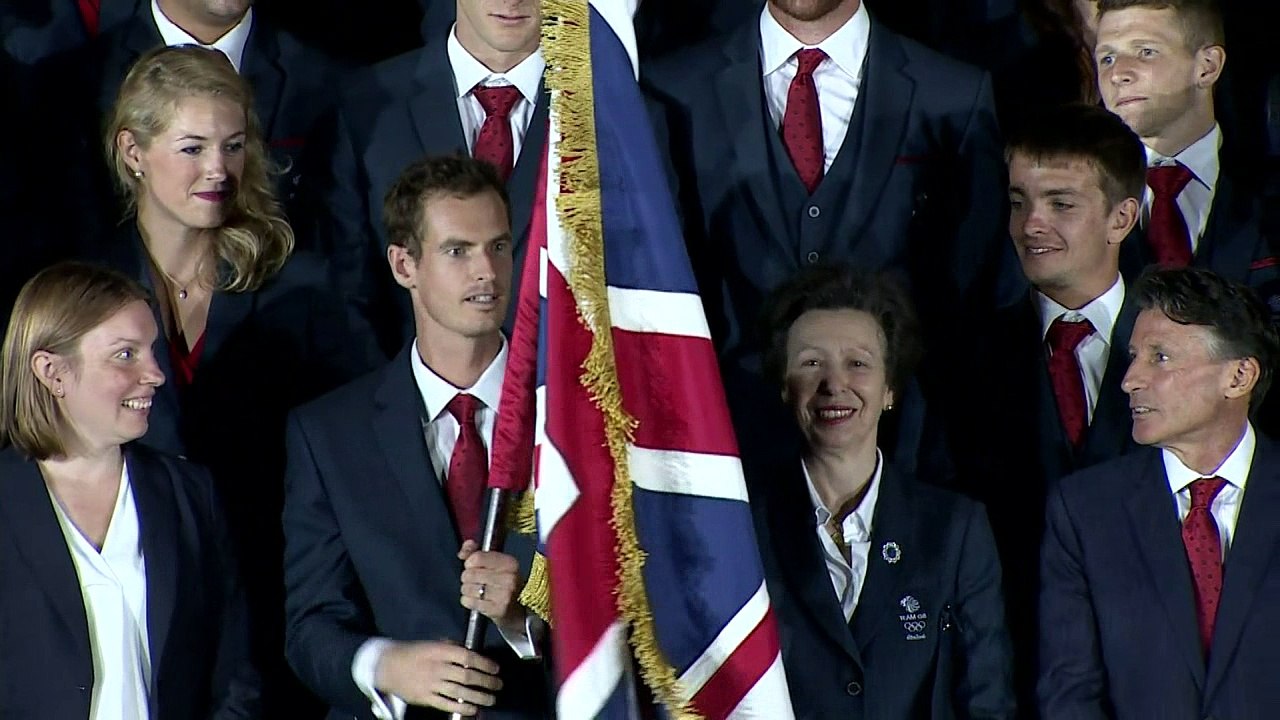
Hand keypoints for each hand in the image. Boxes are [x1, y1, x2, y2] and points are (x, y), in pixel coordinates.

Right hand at [374, 640, 500, 715]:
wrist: (388, 666)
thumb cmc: (413, 653)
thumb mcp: (432, 644)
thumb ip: (450, 647)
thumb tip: (471, 651)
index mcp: (440, 651)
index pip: (468, 657)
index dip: (485, 663)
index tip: (496, 669)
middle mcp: (437, 667)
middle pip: (467, 676)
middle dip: (486, 682)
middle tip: (498, 685)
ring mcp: (431, 684)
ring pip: (460, 692)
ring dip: (479, 697)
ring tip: (491, 699)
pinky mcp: (426, 698)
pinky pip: (447, 704)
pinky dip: (462, 708)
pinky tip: (474, 709)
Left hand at [458, 540, 525, 633]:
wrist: (519, 611)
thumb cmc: (504, 584)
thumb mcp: (496, 564)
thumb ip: (477, 552)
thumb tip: (464, 550)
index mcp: (510, 563)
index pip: (477, 558)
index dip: (469, 562)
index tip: (474, 567)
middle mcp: (509, 578)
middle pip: (470, 573)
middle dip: (467, 578)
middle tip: (475, 581)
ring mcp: (504, 595)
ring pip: (467, 588)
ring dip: (467, 590)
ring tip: (476, 591)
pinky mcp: (497, 610)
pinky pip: (469, 601)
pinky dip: (467, 601)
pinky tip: (476, 600)